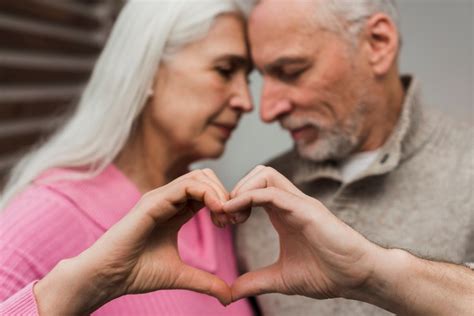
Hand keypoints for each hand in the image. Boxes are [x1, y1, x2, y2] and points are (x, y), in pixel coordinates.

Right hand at [35, 169, 232, 314]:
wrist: (108, 277)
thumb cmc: (137, 273)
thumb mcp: (181, 276)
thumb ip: (206, 282)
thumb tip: (229, 297)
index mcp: (175, 211)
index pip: (207, 192)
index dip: (225, 202)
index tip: (235, 223)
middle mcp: (168, 200)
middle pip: (206, 178)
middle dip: (226, 194)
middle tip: (233, 219)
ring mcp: (160, 198)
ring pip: (199, 177)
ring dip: (219, 193)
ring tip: (225, 217)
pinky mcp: (152, 202)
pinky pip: (186, 186)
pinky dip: (207, 194)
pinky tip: (217, 212)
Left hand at [223, 166, 382, 300]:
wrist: (357, 278)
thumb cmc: (327, 274)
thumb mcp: (281, 278)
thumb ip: (255, 282)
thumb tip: (229, 294)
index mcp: (283, 214)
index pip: (254, 190)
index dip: (233, 200)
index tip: (222, 222)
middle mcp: (291, 203)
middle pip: (257, 174)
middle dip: (235, 189)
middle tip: (224, 216)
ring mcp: (299, 203)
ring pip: (264, 174)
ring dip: (241, 188)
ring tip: (230, 213)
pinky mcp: (307, 209)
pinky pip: (272, 192)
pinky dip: (249, 196)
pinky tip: (235, 211)